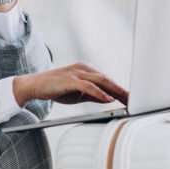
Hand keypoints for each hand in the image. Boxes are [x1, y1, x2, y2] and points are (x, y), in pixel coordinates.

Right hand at [12, 63, 128, 106]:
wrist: (34, 85)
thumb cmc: (55, 88)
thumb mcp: (78, 94)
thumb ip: (93, 95)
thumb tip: (109, 99)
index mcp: (87, 71)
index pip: (107, 80)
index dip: (121, 89)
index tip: (132, 99)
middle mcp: (84, 69)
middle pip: (108, 79)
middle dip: (123, 90)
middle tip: (135, 100)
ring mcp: (77, 73)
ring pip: (101, 80)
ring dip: (116, 91)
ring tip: (127, 100)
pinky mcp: (70, 79)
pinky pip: (88, 86)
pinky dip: (100, 93)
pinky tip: (108, 99)